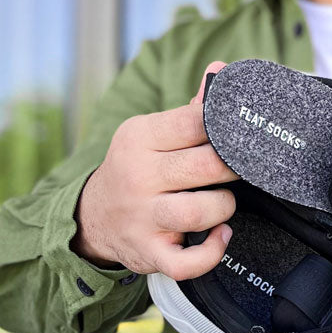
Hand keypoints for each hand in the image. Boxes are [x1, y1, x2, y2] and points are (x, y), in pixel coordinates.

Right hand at [73, 62, 237, 279]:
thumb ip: (190, 109)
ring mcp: (141, 217)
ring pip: (201, 211)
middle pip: (206, 166)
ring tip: (221, 202)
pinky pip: (187, 262)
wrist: (93, 217)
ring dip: (223, 206)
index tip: (239, 133)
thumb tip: (222, 71)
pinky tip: (220, 235)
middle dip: (233, 167)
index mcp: (139, 137)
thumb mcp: (152, 133)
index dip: (225, 127)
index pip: (194, 122)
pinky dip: (212, 251)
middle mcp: (137, 175)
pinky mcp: (148, 252)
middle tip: (238, 169)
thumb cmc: (138, 168)